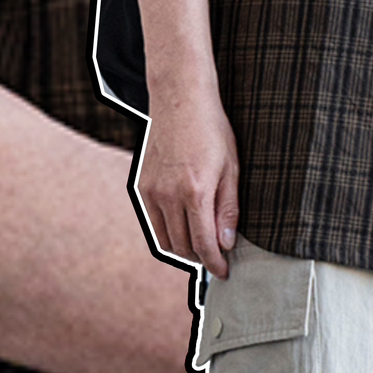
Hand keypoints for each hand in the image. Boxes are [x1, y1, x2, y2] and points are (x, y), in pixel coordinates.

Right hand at [136, 77, 239, 276]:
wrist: (180, 101)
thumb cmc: (211, 131)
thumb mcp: (232, 169)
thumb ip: (228, 209)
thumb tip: (227, 243)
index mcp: (195, 191)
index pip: (204, 244)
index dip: (215, 263)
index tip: (224, 272)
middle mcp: (169, 195)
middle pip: (183, 247)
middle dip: (201, 258)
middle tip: (216, 257)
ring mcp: (151, 191)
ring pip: (165, 239)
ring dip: (184, 249)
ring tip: (201, 246)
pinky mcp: (141, 186)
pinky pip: (154, 222)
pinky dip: (168, 232)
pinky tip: (184, 227)